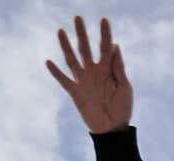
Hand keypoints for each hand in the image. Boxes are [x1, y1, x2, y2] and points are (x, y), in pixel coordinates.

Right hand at [45, 16, 132, 132]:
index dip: (105, 34)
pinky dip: (56, 72)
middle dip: (82, 33)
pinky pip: (64, 80)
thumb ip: (119, 68)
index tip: (104, 20)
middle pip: (85, 48)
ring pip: (72, 59)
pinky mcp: (76, 92)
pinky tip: (48, 62)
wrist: (113, 130)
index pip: (105, 47)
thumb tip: (116, 46)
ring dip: (66, 46)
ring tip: (61, 31)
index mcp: (107, 69)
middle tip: (78, 18)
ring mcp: (83, 81)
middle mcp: (93, 71)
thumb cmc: (122, 109)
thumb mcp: (125, 87)